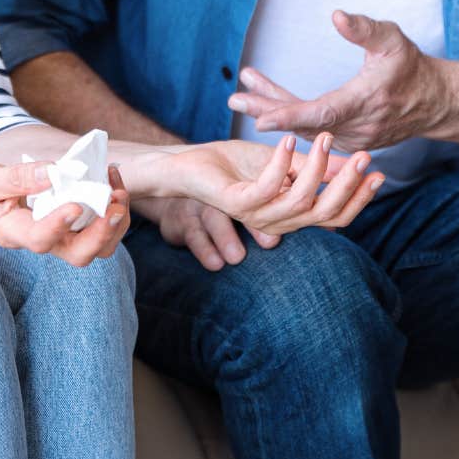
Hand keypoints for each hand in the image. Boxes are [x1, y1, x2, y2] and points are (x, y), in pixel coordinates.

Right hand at [0, 161, 129, 267]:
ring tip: (118, 191)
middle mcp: (40, 241)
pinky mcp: (70, 226)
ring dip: (113, 223)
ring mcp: (58, 236)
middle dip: (101, 233)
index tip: (75, 205)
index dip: (59, 226)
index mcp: (13, 232)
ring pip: (96, 247)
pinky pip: (98, 227)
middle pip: (77, 254)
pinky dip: (111, 207)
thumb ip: (18, 177)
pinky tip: (111, 180)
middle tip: (114, 205)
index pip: (39, 239)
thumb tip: (54, 172)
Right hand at [136, 196, 278, 270]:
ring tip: (236, 257)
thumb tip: (293, 235)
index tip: (291, 229)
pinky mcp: (178, 223)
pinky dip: (204, 251)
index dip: (275, 210)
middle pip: (239, 209)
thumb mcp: (228, 205)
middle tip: (271, 243)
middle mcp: (220, 199)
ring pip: (213, 220)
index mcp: (236, 194)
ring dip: (227, 239)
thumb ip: (260, 219)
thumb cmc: (208, 207)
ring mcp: (198, 209)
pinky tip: (215, 264)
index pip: (259, 200)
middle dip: (255, 227)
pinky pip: (192, 235)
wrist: (165, 199)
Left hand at [162, 135, 383, 236]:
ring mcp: (257, 215)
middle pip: (325, 212)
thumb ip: (314, 167)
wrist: (190, 165)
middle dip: (348, 184)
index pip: (335, 216)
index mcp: (291, 215)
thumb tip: (353, 165)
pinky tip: (291, 140)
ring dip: (317, 167)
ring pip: (301, 201)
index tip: (378, 172)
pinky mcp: (238, 203)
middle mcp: (278, 221)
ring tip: (326, 138)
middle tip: (365, 155)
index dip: (359, 197)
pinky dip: (282, 162)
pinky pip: (269, 187)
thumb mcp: (283, 162)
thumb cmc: (235, 164)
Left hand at [229, 9, 446, 146]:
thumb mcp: (392, 39)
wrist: (434, 102)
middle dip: (267, 110)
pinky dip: (290, 117)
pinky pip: (312, 131)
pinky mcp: (347, 141)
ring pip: (305, 128)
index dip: (288, 116)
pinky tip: (268, 101)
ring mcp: (351, 139)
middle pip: (303, 124)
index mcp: (364, 103)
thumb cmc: (410, 66)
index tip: (259, 118)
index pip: (320, 114)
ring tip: (242, 94)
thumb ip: (364, 28)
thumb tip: (336, 15)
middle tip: (234, 99)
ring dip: (274, 110)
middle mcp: (356, 128)